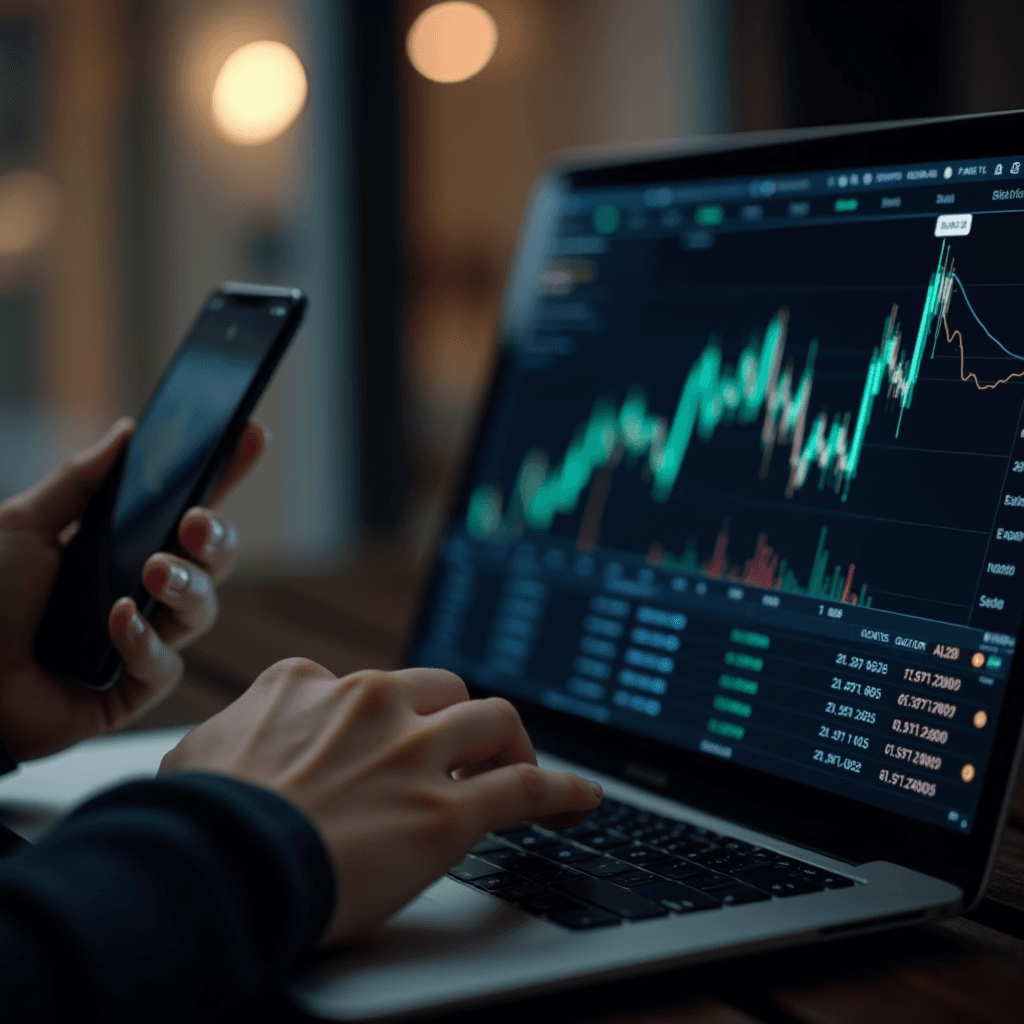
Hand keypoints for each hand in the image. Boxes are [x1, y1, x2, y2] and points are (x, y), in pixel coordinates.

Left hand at [0, 417, 267, 761]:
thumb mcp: (21, 526)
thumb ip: (78, 482)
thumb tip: (126, 433)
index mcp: (120, 548)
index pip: (186, 508)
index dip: (224, 474)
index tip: (252, 434)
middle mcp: (141, 592)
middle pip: (213, 561)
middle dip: (219, 537)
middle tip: (195, 522)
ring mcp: (141, 641)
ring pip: (202, 611)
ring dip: (186, 587)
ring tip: (153, 571)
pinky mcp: (132, 690)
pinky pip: (165, 665)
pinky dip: (144, 641)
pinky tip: (116, 622)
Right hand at [159, 660, 602, 944]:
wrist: (214, 870)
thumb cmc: (196, 824)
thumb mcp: (201, 754)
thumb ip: (237, 733)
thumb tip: (238, 739)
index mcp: (311, 684)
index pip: (373, 685)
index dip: (392, 716)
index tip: (398, 740)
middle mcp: (370, 702)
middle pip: (446, 690)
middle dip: (459, 720)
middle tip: (463, 755)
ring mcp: (413, 753)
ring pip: (495, 722)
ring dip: (512, 744)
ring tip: (518, 767)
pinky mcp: (447, 812)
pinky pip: (525, 788)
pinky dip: (561, 790)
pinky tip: (580, 798)